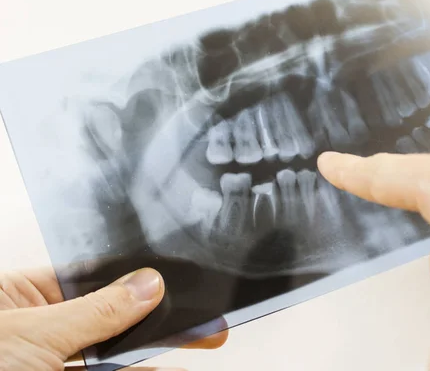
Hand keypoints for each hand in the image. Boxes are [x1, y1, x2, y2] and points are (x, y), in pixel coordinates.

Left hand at [0, 267, 227, 369]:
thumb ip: (95, 311)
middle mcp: (34, 330)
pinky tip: (162, 369)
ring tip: (195, 345)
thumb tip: (147, 284)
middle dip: (157, 321)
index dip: (136, 280)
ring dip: (151, 355)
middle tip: (202, 325)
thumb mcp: (32, 336)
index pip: (91, 278)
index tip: (177, 284)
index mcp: (16, 298)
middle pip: (110, 318)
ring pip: (110, 356)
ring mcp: (46, 364)